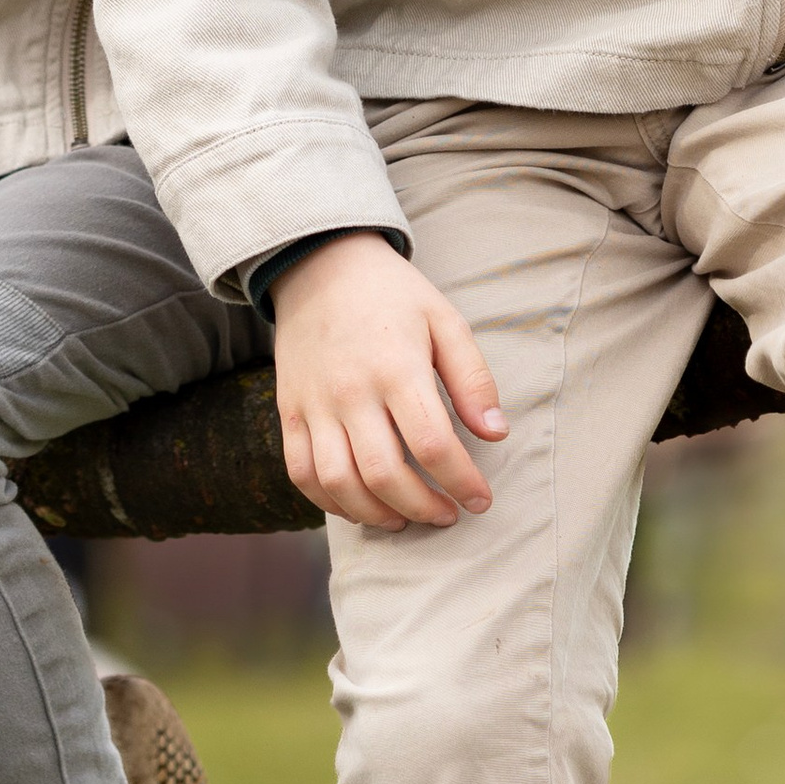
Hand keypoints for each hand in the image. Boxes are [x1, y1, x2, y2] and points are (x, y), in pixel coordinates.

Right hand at [271, 231, 507, 529]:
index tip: (481, 500)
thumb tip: (496, 434)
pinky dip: (330, 501)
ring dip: (377, 515)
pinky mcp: (289, 411)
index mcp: (396, 367)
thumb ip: (472, 379)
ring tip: (406, 518)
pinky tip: (360, 506)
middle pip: (385, 474)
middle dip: (424, 507)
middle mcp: (351, 391)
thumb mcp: (445, 321)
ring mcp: (314, 404)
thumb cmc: (392, 296)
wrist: (319, 265)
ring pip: (340, 482)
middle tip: (448, 515)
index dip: (462, 482)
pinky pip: (301, 473)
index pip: (432, 444)